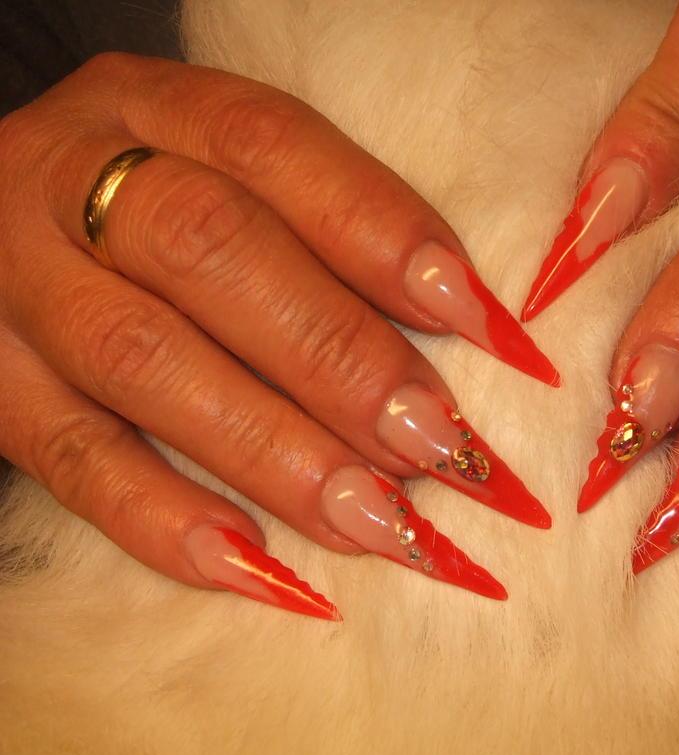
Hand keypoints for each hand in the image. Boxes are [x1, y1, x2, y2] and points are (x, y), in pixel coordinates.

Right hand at [0, 54, 559, 616]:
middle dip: (337, 354)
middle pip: (209, 251)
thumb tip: (470, 326)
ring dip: (277, 452)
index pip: (273, 147)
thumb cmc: (161, 203)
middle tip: (435, 441)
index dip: (383, 234)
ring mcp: (18, 291)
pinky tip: (265, 571)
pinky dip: (173, 525)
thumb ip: (330, 229)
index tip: (480, 322)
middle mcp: (69, 182)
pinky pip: (76, 467)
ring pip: (145, 363)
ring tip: (380, 521)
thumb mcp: (228, 177)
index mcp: (151, 107)